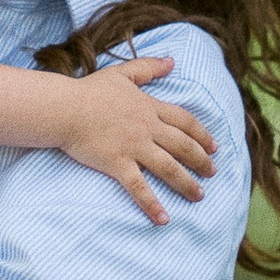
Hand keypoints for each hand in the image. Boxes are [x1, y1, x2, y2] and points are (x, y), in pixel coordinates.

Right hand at [57, 57, 217, 225]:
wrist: (64, 108)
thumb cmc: (90, 91)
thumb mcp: (123, 73)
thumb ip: (148, 67)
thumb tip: (172, 61)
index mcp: (149, 107)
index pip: (185, 122)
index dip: (202, 135)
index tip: (214, 147)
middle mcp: (147, 128)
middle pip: (183, 146)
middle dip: (201, 161)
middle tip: (212, 173)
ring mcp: (134, 147)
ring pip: (169, 168)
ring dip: (186, 183)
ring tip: (199, 196)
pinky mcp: (117, 163)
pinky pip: (139, 187)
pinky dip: (152, 204)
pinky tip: (163, 218)